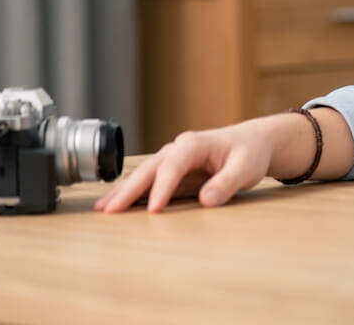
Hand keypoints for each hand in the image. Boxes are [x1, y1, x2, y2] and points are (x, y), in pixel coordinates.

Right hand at [94, 119, 273, 213]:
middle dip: (129, 189)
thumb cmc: (249, 153)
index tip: (154, 210)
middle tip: (109, 210)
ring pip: (142, 174)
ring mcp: (171, 159)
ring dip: (123, 191)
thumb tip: (206, 200)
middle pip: (149, 169)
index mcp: (194, 144)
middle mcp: (178, 149)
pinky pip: (147, 181)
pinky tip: (115, 204)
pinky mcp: (170, 171)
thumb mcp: (247, 168)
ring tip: (102, 209)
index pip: (173, 166)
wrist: (251, 143)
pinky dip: (130, 192)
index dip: (162, 188)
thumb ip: (227, 183)